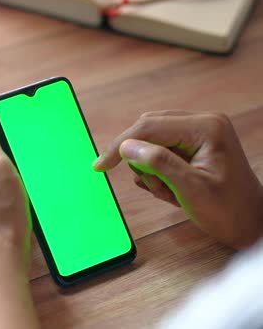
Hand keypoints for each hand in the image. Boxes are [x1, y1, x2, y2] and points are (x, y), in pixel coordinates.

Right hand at [94, 111, 262, 249]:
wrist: (251, 224)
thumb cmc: (228, 211)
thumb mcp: (191, 190)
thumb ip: (158, 164)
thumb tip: (126, 146)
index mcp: (206, 128)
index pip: (149, 127)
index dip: (120, 145)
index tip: (100, 166)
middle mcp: (203, 122)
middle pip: (148, 129)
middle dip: (142, 160)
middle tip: (156, 188)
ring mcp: (199, 132)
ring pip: (151, 140)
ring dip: (151, 169)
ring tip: (170, 192)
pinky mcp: (194, 143)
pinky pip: (160, 149)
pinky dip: (158, 171)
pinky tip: (172, 189)